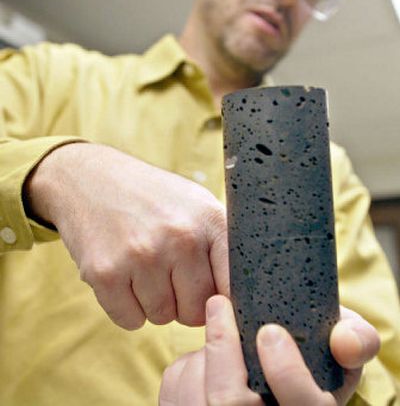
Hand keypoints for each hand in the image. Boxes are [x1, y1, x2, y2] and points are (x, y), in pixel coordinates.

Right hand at [24, 143, 228, 328]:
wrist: (90, 178)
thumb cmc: (151, 197)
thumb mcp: (196, 203)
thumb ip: (221, 245)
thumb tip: (239, 299)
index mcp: (209, 220)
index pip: (233, 286)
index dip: (222, 299)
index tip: (211, 296)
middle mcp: (181, 237)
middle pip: (196, 311)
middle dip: (184, 302)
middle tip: (168, 274)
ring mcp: (142, 254)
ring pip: (162, 317)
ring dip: (153, 302)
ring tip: (143, 267)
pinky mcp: (106, 272)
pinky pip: (130, 321)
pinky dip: (127, 307)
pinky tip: (123, 275)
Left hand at [159, 296, 379, 404]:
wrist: (272, 392)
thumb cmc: (307, 368)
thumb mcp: (336, 357)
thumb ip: (353, 341)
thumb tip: (344, 340)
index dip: (287, 372)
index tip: (270, 331)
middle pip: (231, 403)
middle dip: (222, 347)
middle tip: (219, 303)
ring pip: (197, 397)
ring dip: (201, 356)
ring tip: (216, 338)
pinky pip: (175, 396)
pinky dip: (184, 372)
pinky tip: (201, 364)